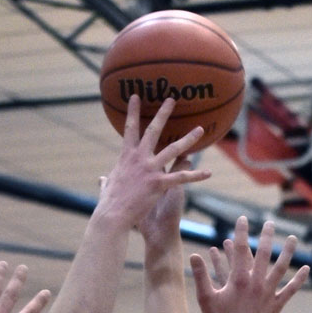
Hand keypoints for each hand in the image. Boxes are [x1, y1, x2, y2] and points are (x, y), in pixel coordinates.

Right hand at [97, 96, 211, 234]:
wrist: (113, 216)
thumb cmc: (108, 205)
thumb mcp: (107, 188)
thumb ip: (107, 181)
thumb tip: (102, 179)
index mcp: (126, 157)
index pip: (130, 129)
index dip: (132, 112)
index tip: (136, 96)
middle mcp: (139, 158)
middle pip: (153, 131)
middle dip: (163, 114)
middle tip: (171, 100)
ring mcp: (150, 169)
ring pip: (173, 149)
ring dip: (188, 139)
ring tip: (200, 130)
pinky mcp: (159, 183)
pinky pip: (181, 178)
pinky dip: (196, 176)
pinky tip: (208, 173)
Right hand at [190, 217, 309, 312]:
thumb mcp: (205, 299)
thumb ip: (200, 276)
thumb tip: (193, 255)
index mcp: (239, 279)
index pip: (241, 249)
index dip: (242, 232)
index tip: (243, 219)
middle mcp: (256, 283)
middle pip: (264, 254)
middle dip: (266, 236)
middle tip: (269, 223)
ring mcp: (268, 294)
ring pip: (281, 268)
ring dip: (287, 252)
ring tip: (292, 238)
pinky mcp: (276, 306)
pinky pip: (290, 290)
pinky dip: (299, 279)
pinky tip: (306, 269)